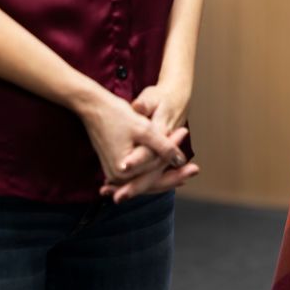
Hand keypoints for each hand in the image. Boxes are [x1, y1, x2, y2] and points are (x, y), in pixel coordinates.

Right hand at [100, 79, 195, 201]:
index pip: (154, 176)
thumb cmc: (117, 115)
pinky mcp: (115, 166)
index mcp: (122, 171)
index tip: (192, 161)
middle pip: (151, 182)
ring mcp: (114, 173)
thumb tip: (180, 161)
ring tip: (186, 171)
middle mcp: (116, 177)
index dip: (175, 169)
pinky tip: (168, 167)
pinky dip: (152, 170)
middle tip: (196, 170)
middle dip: (174, 176)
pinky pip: (138, 173)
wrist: (94, 107)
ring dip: (164, 174)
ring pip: (145, 179)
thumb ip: (163, 147)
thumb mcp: (145, 130)